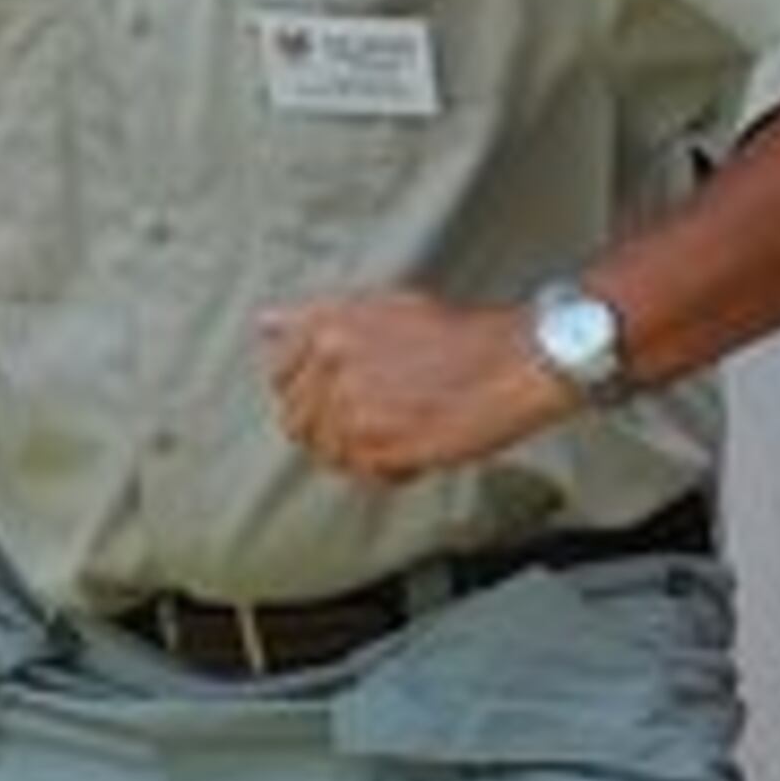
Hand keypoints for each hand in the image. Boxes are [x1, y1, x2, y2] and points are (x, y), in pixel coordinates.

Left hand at [256, 288, 547, 477]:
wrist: (513, 364)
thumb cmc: (459, 335)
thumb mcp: (384, 307)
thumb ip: (319, 319)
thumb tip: (266, 324)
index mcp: (328, 326)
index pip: (281, 378)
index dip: (312, 396)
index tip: (339, 400)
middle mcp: (332, 363)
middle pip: (299, 422)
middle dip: (333, 430)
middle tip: (378, 422)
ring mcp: (352, 406)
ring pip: (330, 453)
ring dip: (362, 452)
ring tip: (405, 432)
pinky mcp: (379, 444)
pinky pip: (363, 473)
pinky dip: (389, 470)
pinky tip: (419, 448)